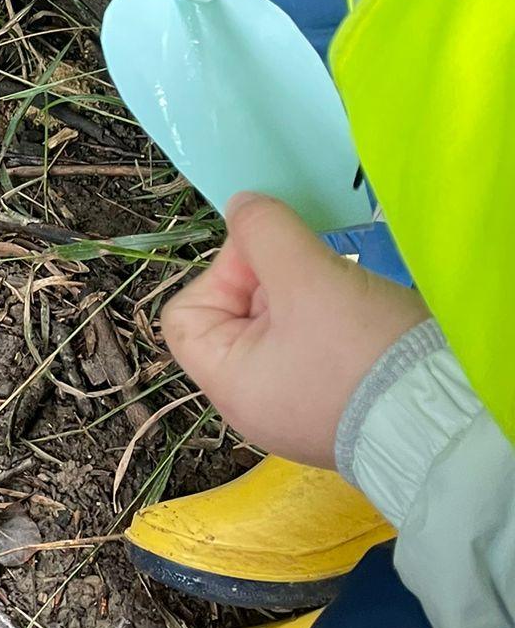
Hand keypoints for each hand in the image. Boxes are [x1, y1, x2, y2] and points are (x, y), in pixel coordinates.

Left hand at [162, 194, 427, 468]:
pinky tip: (357, 309)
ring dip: (304, 294)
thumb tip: (241, 206)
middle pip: (235, 316)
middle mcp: (253, 403)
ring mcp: (295, 405)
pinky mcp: (335, 403)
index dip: (219, 271)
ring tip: (340, 285)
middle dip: (269, 277)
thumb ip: (265, 232)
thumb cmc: (360, 353)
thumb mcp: (307, 277)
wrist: (443, 420)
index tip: (267, 254)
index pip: (186, 314)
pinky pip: (313, 347)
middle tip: (312, 265)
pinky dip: (328, 319)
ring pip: (279, 327)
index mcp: (229, 384)